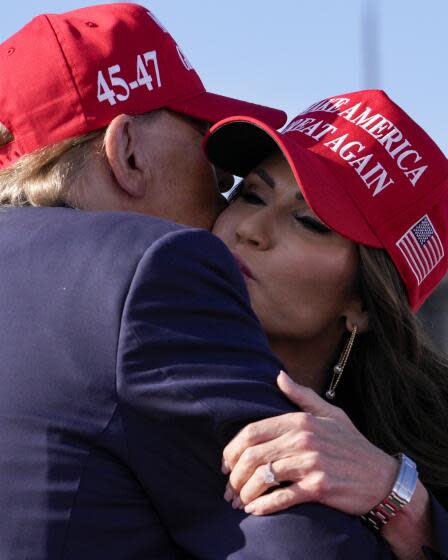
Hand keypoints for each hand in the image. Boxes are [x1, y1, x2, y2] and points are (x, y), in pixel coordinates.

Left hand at [222, 371, 397, 515]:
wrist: (382, 479)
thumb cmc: (353, 445)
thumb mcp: (330, 414)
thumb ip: (302, 396)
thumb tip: (278, 376)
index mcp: (301, 421)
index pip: (252, 432)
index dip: (232, 449)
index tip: (225, 464)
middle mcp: (303, 439)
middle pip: (253, 455)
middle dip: (234, 474)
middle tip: (228, 488)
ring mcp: (311, 463)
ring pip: (263, 477)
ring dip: (245, 492)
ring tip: (238, 501)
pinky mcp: (318, 487)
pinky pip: (282, 497)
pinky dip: (263, 506)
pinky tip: (255, 510)